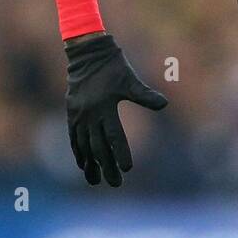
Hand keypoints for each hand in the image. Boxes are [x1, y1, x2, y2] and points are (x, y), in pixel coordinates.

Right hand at [64, 33, 167, 186]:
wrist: (87, 53)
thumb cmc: (113, 67)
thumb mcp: (130, 80)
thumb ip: (145, 95)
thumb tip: (164, 104)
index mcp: (105, 107)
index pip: (114, 136)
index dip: (120, 152)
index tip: (127, 169)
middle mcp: (90, 114)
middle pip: (98, 147)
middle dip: (107, 166)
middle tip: (115, 183)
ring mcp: (79, 115)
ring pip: (84, 145)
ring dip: (90, 164)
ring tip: (96, 181)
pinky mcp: (72, 114)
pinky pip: (74, 137)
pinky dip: (78, 152)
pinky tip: (83, 164)